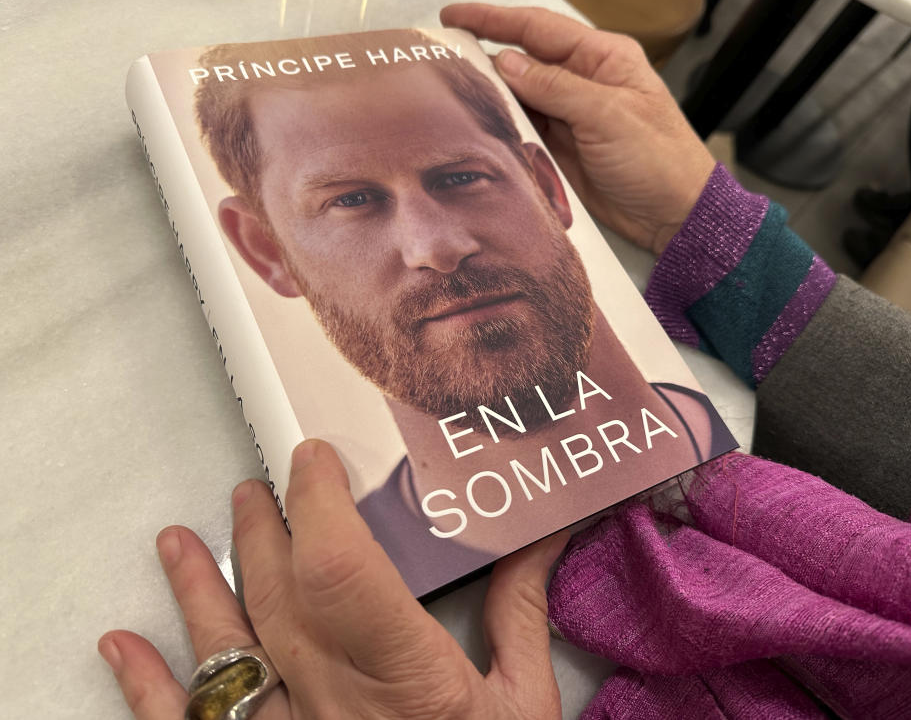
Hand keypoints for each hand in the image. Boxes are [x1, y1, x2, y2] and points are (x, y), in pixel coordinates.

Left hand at [99, 439, 568, 718]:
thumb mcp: (524, 702)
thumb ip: (520, 611)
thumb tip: (541, 531)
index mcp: (410, 679)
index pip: (340, 572)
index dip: (317, 506)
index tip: (315, 460)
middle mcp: (338, 704)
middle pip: (277, 597)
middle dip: (262, 531)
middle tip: (257, 488)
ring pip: (226, 652)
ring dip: (197, 589)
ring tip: (176, 540)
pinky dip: (149, 687)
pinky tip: (123, 646)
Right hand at [440, 4, 714, 253]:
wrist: (674, 215)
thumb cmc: (658, 159)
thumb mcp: (609, 116)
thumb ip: (556, 88)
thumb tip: (506, 61)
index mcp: (601, 58)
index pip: (537, 28)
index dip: (492, 20)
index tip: (453, 17)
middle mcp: (582, 81)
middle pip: (523, 61)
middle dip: (483, 58)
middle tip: (438, 62)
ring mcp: (570, 117)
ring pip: (519, 98)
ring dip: (490, 99)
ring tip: (448, 97)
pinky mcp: (562, 150)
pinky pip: (524, 132)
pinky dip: (502, 130)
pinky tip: (477, 131)